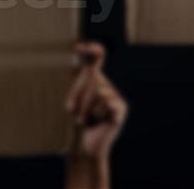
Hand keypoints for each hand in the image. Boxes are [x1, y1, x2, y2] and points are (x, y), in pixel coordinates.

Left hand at [67, 42, 128, 161]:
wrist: (83, 146)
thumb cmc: (75, 123)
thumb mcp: (72, 100)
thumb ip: (78, 82)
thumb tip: (86, 61)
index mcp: (93, 81)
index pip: (97, 59)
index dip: (92, 50)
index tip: (80, 46)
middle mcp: (106, 86)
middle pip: (93, 77)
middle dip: (78, 94)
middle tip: (74, 112)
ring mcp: (116, 97)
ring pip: (98, 91)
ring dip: (86, 108)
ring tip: (85, 120)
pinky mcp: (121, 108)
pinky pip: (107, 102)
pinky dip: (97, 113)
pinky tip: (98, 122)